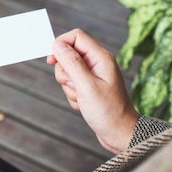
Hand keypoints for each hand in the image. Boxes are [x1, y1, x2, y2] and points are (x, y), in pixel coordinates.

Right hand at [47, 29, 138, 153]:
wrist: (120, 134)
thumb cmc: (108, 112)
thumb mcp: (86, 86)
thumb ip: (71, 63)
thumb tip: (57, 44)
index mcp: (101, 57)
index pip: (76, 37)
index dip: (60, 45)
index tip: (51, 60)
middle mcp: (98, 63)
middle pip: (69, 55)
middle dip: (65, 73)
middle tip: (76, 87)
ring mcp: (94, 76)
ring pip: (68, 72)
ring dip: (69, 87)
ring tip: (82, 99)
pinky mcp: (90, 88)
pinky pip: (72, 86)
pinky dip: (73, 96)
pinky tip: (84, 105)